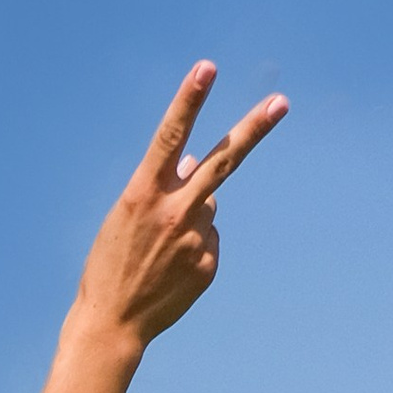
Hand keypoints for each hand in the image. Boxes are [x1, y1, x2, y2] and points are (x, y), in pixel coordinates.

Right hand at [68, 63, 287, 357]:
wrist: (112, 324)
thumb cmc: (111, 264)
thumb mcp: (126, 216)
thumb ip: (160, 186)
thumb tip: (190, 163)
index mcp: (143, 194)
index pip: (169, 137)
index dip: (188, 101)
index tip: (206, 68)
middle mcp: (174, 212)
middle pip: (222, 162)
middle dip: (253, 129)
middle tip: (281, 103)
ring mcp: (195, 238)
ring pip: (209, 205)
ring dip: (190, 216)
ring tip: (160, 250)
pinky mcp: (209, 263)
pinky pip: (209, 239)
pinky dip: (193, 247)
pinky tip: (171, 269)